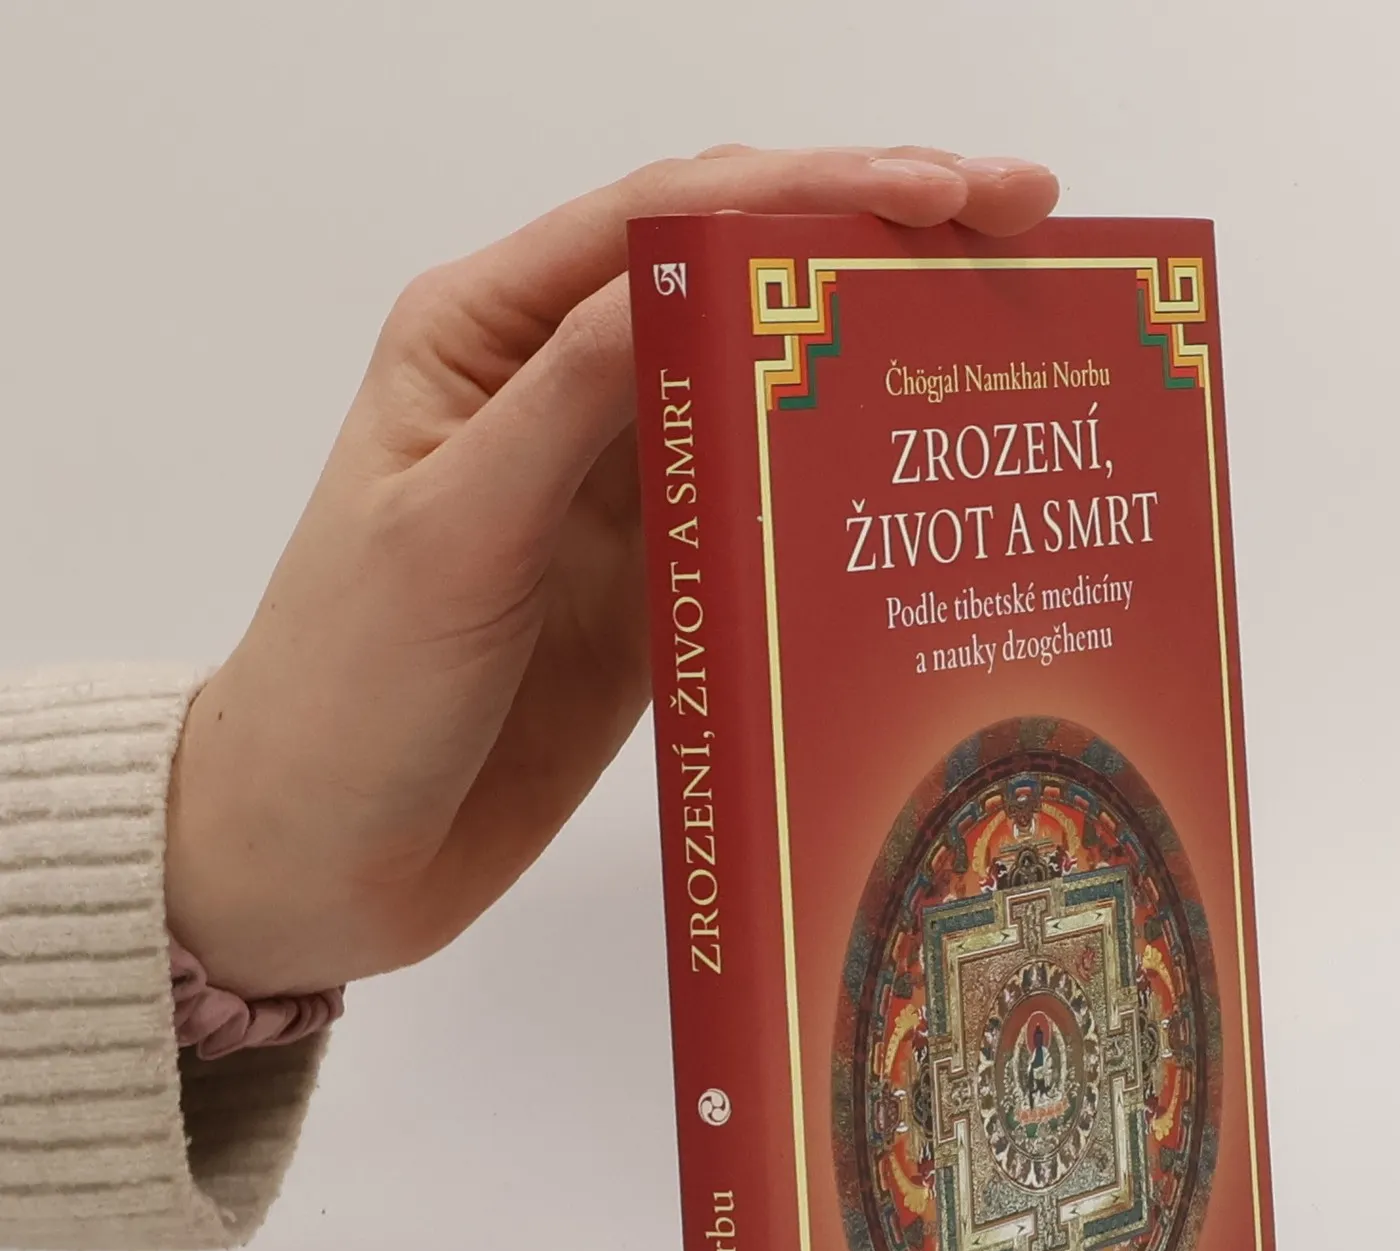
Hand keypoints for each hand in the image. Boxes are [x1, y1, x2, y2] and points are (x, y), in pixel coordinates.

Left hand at [165, 145, 1058, 994]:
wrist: (320, 854)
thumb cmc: (345, 685)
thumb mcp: (450, 526)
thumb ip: (571, 399)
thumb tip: (701, 271)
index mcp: (490, 335)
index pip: (672, 220)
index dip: (820, 190)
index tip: (950, 193)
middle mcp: (561, 396)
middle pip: (739, 288)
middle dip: (877, 253)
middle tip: (1023, 236)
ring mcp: (618, 497)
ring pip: (768, 403)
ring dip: (876, 378)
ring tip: (1007, 354)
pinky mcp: (657, 593)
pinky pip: (768, 524)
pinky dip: (845, 504)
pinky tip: (930, 501)